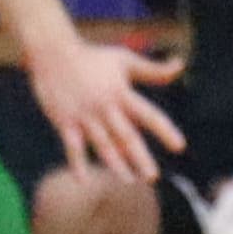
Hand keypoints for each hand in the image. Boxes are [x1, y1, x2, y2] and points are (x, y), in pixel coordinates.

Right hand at [27, 31, 180, 181]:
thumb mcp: (124, 59)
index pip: (148, 115)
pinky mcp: (64, 121)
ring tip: (127, 180)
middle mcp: (104, 107)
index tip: (179, 147)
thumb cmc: (92, 57)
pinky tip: (83, 180)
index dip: (165, 130)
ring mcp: (83, 115)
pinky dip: (77, 163)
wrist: (52, 53)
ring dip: (115, 163)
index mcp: (121, 93)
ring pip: (102, 144)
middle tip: (151, 177)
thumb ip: (153, 69)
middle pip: (126, 136)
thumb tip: (180, 65)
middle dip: (139, 157)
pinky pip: (72, 146)